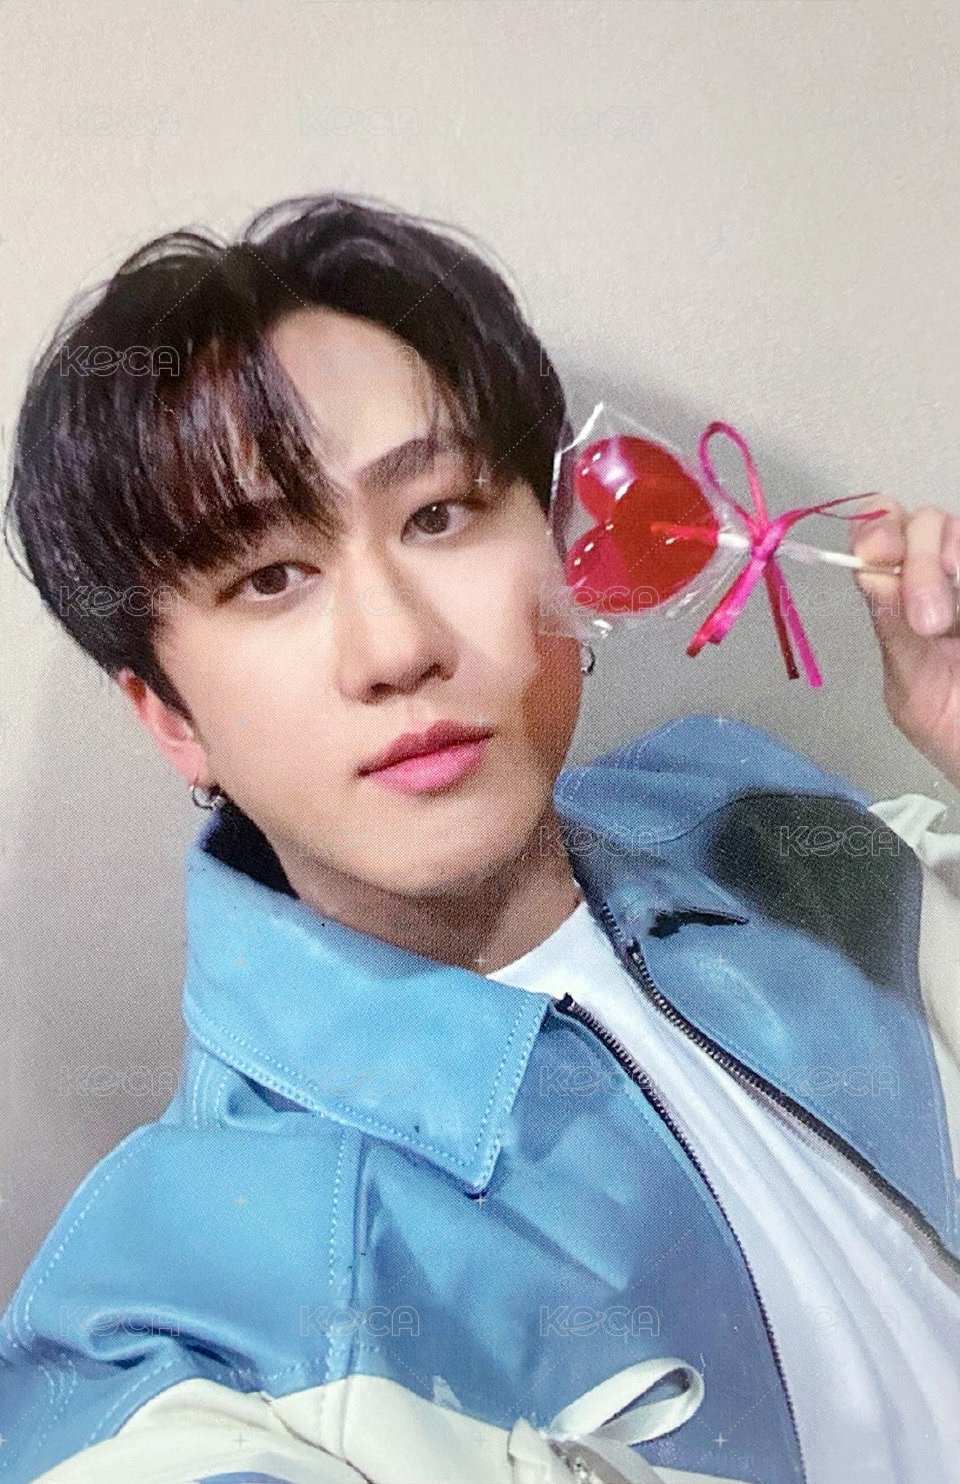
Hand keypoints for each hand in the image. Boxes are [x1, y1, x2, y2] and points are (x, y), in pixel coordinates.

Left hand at [849, 501, 959, 788]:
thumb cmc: (956, 736)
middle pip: (924, 522)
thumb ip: (895, 634)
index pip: (879, 538)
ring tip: (946, 626)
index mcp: (904, 604)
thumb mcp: (917, 693)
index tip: (879, 557)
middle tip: (931, 622)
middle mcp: (944, 580)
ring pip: (953, 527)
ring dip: (945, 560)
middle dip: (918, 558)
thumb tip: (873, 575)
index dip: (874, 531)